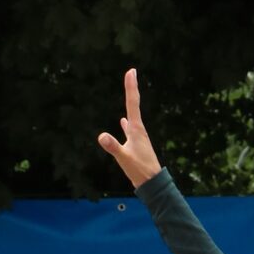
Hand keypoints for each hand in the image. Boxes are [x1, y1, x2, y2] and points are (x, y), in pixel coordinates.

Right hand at [95, 68, 161, 189]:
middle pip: (133, 104)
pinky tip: (123, 121)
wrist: (152, 183)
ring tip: (129, 91)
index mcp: (136, 129)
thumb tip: (101, 136)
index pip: (132, 103)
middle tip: (131, 72)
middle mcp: (138, 130)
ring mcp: (137, 137)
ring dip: (129, 102)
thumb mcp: (124, 158)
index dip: (131, 87)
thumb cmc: (140, 170)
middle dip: (131, 88)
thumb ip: (113, 147)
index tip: (131, 71)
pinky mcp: (135, 144)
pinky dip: (125, 122)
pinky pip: (129, 129)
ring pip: (132, 115)